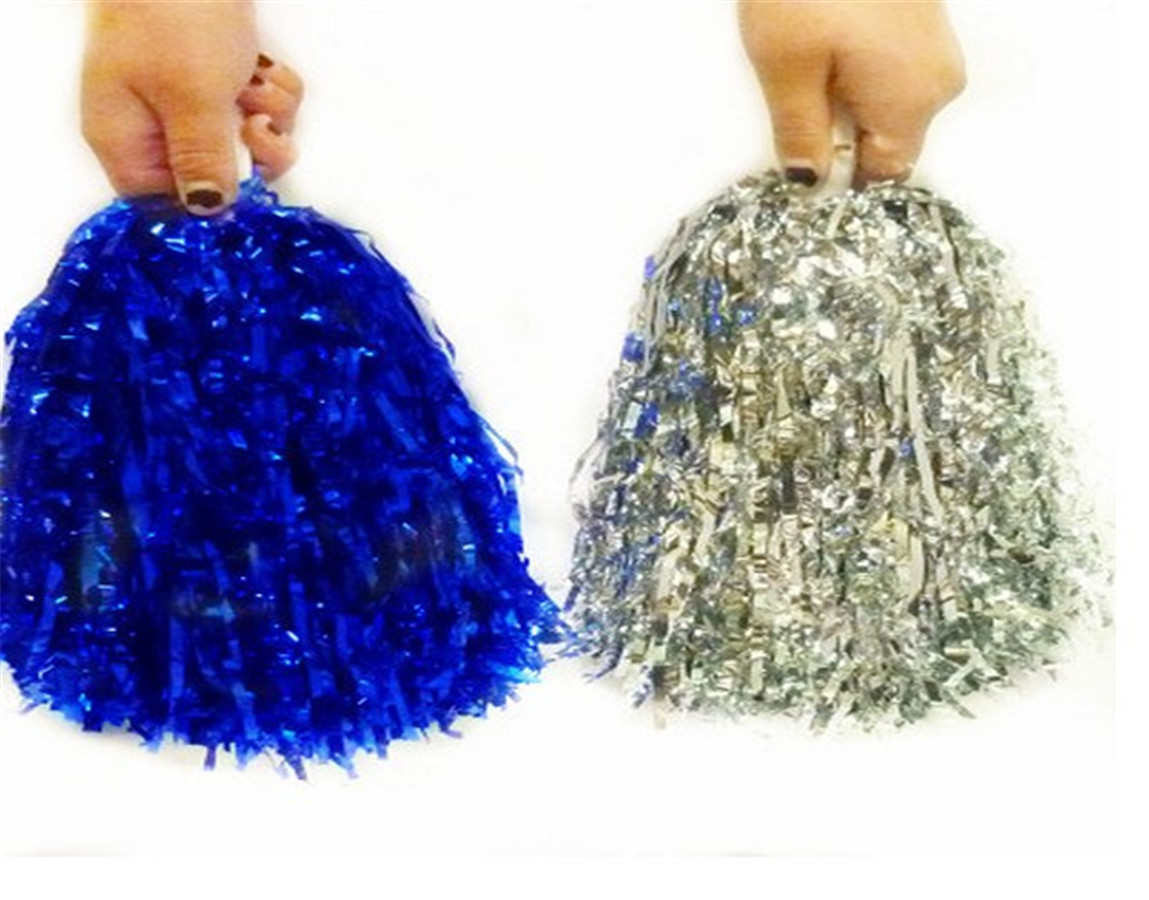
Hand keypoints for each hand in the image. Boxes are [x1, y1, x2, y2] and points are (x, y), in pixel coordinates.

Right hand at [82, 0, 302, 214]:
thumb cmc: (174, 16)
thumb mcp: (192, 99)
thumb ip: (203, 163)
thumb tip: (208, 215)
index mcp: (126, 141)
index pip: (165, 208)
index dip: (210, 210)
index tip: (248, 197)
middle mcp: (153, 126)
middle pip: (217, 178)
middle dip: (251, 156)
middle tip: (256, 125)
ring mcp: (186, 98)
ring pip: (246, 143)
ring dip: (268, 118)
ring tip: (256, 83)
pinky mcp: (218, 74)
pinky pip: (257, 107)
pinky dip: (271, 91)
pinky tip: (265, 67)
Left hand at [738, 0, 965, 186]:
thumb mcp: (787, 68)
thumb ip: (801, 135)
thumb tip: (808, 182)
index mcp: (913, 102)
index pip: (883, 177)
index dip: (838, 183)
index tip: (797, 175)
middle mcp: (937, 81)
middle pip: (884, 142)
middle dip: (836, 140)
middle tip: (791, 108)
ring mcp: (933, 48)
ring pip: (882, 106)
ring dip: (839, 104)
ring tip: (802, 70)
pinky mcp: (918, 22)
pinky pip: (884, 73)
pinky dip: (849, 74)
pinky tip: (820, 49)